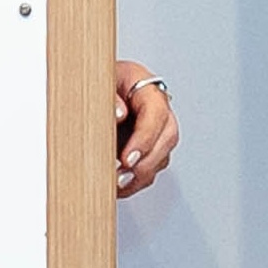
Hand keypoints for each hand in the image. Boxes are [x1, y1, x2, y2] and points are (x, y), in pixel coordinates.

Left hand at [115, 61, 176, 197]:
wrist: (103, 86)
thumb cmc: (103, 82)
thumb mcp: (101, 81)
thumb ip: (109, 96)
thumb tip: (118, 114)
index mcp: (148, 91)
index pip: (156, 115)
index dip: (144, 139)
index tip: (128, 159)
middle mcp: (160, 111)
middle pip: (166, 139)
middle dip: (145, 163)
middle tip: (122, 176)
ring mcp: (158, 130)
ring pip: (161, 157)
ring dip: (140, 176)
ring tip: (117, 184)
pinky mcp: (151, 147)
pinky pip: (152, 167)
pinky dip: (137, 180)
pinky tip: (120, 187)